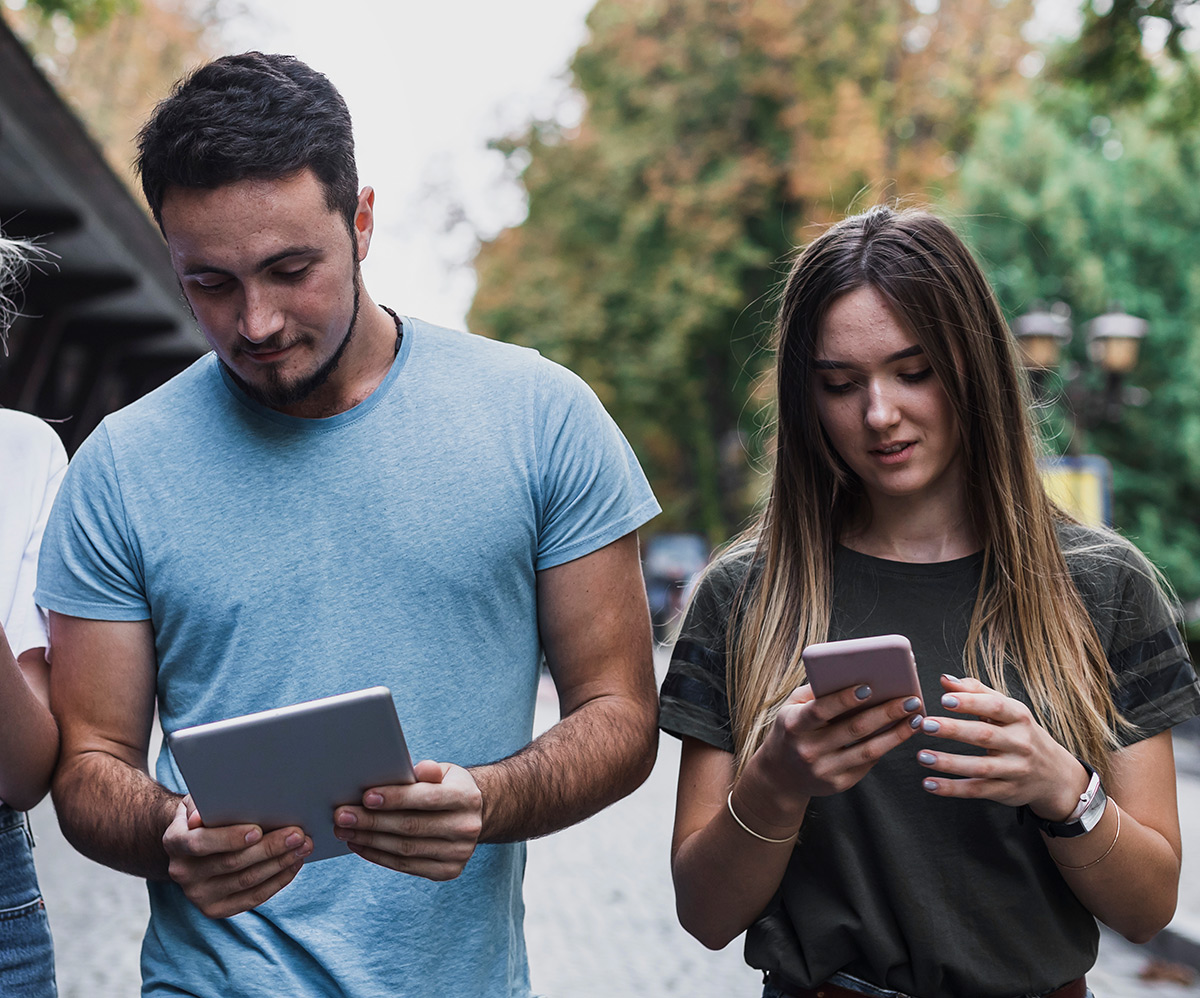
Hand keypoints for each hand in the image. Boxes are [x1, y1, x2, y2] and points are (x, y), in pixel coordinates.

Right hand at [162, 795, 312, 917]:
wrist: (191, 842)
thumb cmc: (204, 814)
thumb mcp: (198, 800)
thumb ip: (201, 804)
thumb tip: (201, 815)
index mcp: (175, 842)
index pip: (201, 843)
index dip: (230, 838)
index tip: (258, 830)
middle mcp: (182, 872)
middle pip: (232, 863)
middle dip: (269, 848)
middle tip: (298, 834)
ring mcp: (198, 895)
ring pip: (247, 881)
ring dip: (280, 863)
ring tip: (303, 846)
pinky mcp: (215, 909)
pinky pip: (252, 898)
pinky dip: (278, 880)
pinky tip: (293, 864)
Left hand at [333, 759, 482, 880]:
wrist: (472, 817)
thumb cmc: (447, 788)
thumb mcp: (444, 772)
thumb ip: (428, 771)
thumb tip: (411, 768)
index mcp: (467, 798)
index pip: (427, 798)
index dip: (396, 798)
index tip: (365, 797)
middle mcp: (467, 828)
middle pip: (411, 827)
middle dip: (372, 821)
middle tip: (342, 816)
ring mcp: (458, 854)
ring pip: (405, 849)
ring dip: (370, 841)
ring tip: (344, 831)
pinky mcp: (447, 871)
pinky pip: (406, 866)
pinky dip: (379, 856)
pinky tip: (360, 845)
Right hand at [743, 682, 924, 824]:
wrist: (780, 775)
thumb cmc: (792, 729)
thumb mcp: (792, 707)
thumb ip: (816, 692)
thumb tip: (853, 674)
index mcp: (794, 725)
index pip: (820, 710)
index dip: (844, 699)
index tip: (869, 686)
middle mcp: (808, 750)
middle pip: (853, 729)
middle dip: (886, 712)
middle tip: (911, 699)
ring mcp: (824, 770)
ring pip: (868, 750)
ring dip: (896, 733)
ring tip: (916, 718)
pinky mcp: (839, 784)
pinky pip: (868, 763)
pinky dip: (887, 746)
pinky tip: (902, 732)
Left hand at [916, 674, 1088, 817]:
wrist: (1054, 774)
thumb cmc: (1021, 733)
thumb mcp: (1007, 710)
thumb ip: (976, 692)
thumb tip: (945, 679)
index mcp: (1019, 718)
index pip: (995, 707)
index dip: (970, 702)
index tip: (944, 699)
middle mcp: (1019, 743)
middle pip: (984, 736)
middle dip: (953, 730)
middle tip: (925, 724)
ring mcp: (1014, 769)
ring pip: (980, 767)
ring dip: (949, 762)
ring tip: (922, 756)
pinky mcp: (1006, 791)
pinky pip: (976, 790)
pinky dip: (952, 789)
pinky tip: (929, 783)